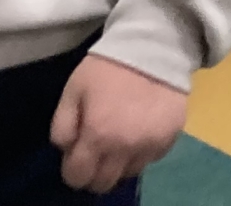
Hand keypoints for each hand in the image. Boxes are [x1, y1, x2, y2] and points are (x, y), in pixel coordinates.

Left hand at [51, 52, 188, 193]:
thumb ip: (61, 125)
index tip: (76, 155)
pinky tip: (139, 130)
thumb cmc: (108, 67)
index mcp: (98, 135)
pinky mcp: (169, 139)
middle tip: (95, 151)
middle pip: (104, 183)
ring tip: (119, 138)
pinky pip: (150, 159)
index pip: (77, 177)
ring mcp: (150, 146)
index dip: (72, 169)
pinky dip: (141, 152)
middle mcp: (124, 148)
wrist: (155, 46)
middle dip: (94, 172)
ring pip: (128, 173)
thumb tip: (67, 149)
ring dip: (119, 163)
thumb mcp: (73, 89)